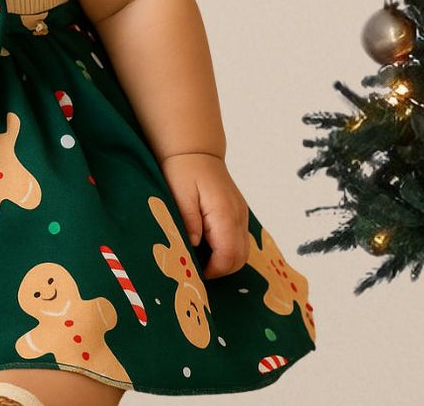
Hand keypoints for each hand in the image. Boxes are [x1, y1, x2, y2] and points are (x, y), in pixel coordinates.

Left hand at [159, 151, 249, 278]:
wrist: (196, 150)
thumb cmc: (184, 171)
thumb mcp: (179, 195)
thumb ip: (188, 221)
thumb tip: (194, 245)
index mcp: (224, 214)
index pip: (228, 256)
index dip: (213, 271)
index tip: (195, 272)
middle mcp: (238, 215)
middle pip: (241, 258)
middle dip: (221, 270)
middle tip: (198, 269)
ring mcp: (241, 213)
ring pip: (244, 250)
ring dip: (226, 260)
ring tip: (202, 258)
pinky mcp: (239, 211)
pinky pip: (240, 239)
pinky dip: (229, 249)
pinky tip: (209, 245)